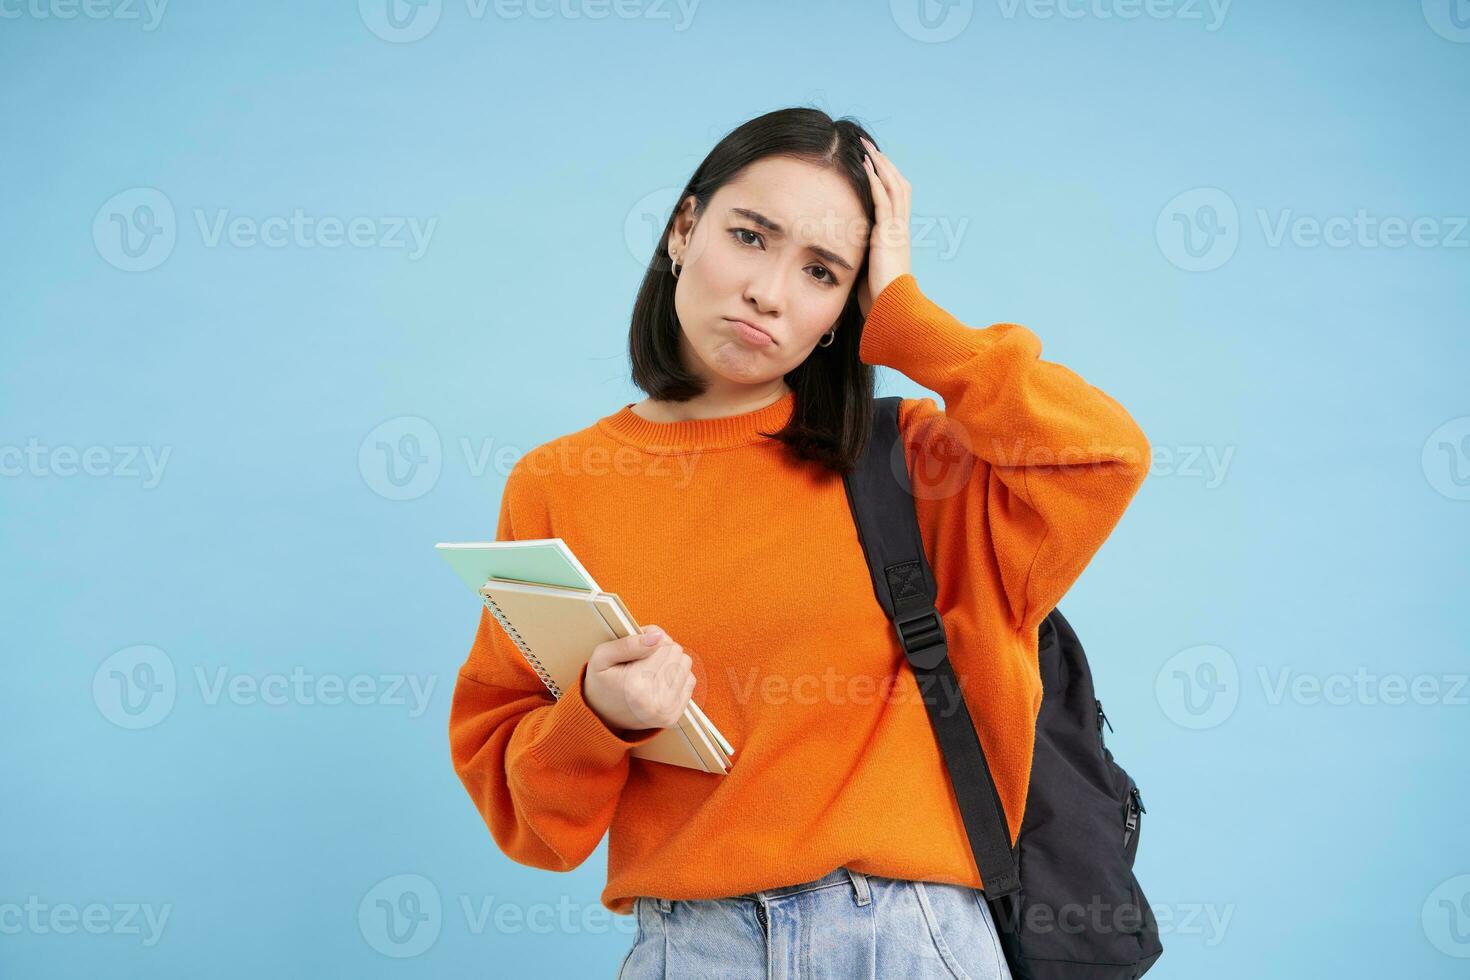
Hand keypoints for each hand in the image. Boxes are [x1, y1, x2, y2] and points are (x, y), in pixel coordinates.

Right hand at [583, 625, 695, 734]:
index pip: (664, 643)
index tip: (638, 645)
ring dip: (670, 662)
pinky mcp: (673, 716)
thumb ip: (628, 643)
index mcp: (635, 685)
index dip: (651, 637)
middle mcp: (654, 701)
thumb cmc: (601, 682)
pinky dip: (676, 676)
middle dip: (662, 649)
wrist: (601, 717)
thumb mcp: (602, 656)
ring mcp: (666, 711)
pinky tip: (658, 681)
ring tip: (650, 669)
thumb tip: (659, 636)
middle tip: (643, 658)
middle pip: (676, 653)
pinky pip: (690, 681)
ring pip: (685, 665)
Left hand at [855, 134, 911, 318]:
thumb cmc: (880, 299)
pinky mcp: (888, 234)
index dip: (886, 180)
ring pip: (894, 187)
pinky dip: (877, 181)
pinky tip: (867, 166)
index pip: (895, 200)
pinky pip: (884, 200)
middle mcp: (899, 229)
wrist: (892, 309)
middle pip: (898, 186)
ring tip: (867, 148)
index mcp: (896, 237)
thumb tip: (844, 256)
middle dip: (884, 165)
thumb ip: (862, 258)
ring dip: (880, 166)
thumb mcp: (869, 272)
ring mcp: (896, 230)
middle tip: (870, 147)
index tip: (872, 164)